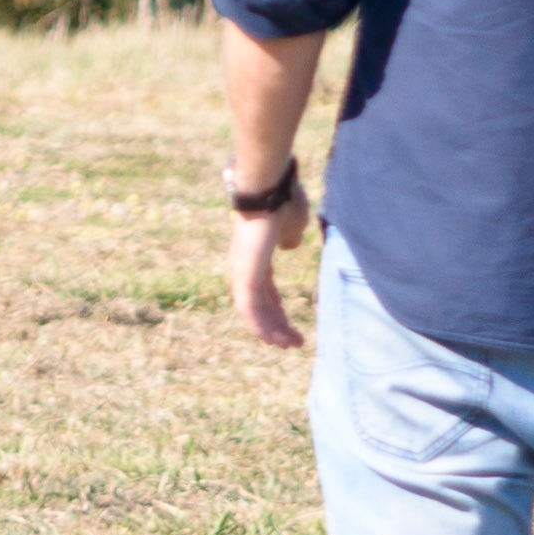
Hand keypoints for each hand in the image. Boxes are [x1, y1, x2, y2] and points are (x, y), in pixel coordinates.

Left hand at [228, 175, 311, 349]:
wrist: (269, 188)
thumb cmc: (282, 202)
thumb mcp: (292, 225)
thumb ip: (290, 238)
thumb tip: (289, 246)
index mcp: (256, 257)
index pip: (264, 292)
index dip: (276, 311)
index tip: (288, 326)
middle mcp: (244, 267)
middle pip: (258, 306)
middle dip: (275, 326)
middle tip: (291, 344)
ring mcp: (242, 271)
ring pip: (252, 312)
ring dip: (269, 331)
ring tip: (287, 346)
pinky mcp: (243, 274)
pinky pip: (248, 308)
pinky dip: (259, 326)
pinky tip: (272, 339)